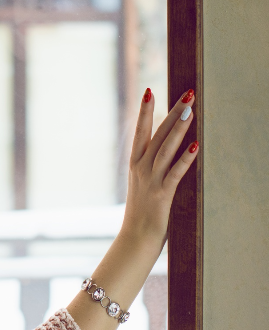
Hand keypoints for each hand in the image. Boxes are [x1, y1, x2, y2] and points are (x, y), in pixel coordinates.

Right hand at [122, 88, 198, 246]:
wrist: (135, 238)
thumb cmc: (142, 215)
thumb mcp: (143, 186)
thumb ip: (151, 170)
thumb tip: (164, 156)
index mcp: (135, 164)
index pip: (140, 132)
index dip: (145, 111)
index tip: (149, 91)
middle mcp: (140, 168)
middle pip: (156, 134)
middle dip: (171, 112)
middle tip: (186, 94)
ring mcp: (150, 180)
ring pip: (165, 148)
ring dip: (178, 128)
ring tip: (190, 110)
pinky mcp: (163, 194)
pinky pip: (176, 172)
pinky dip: (185, 158)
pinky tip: (195, 145)